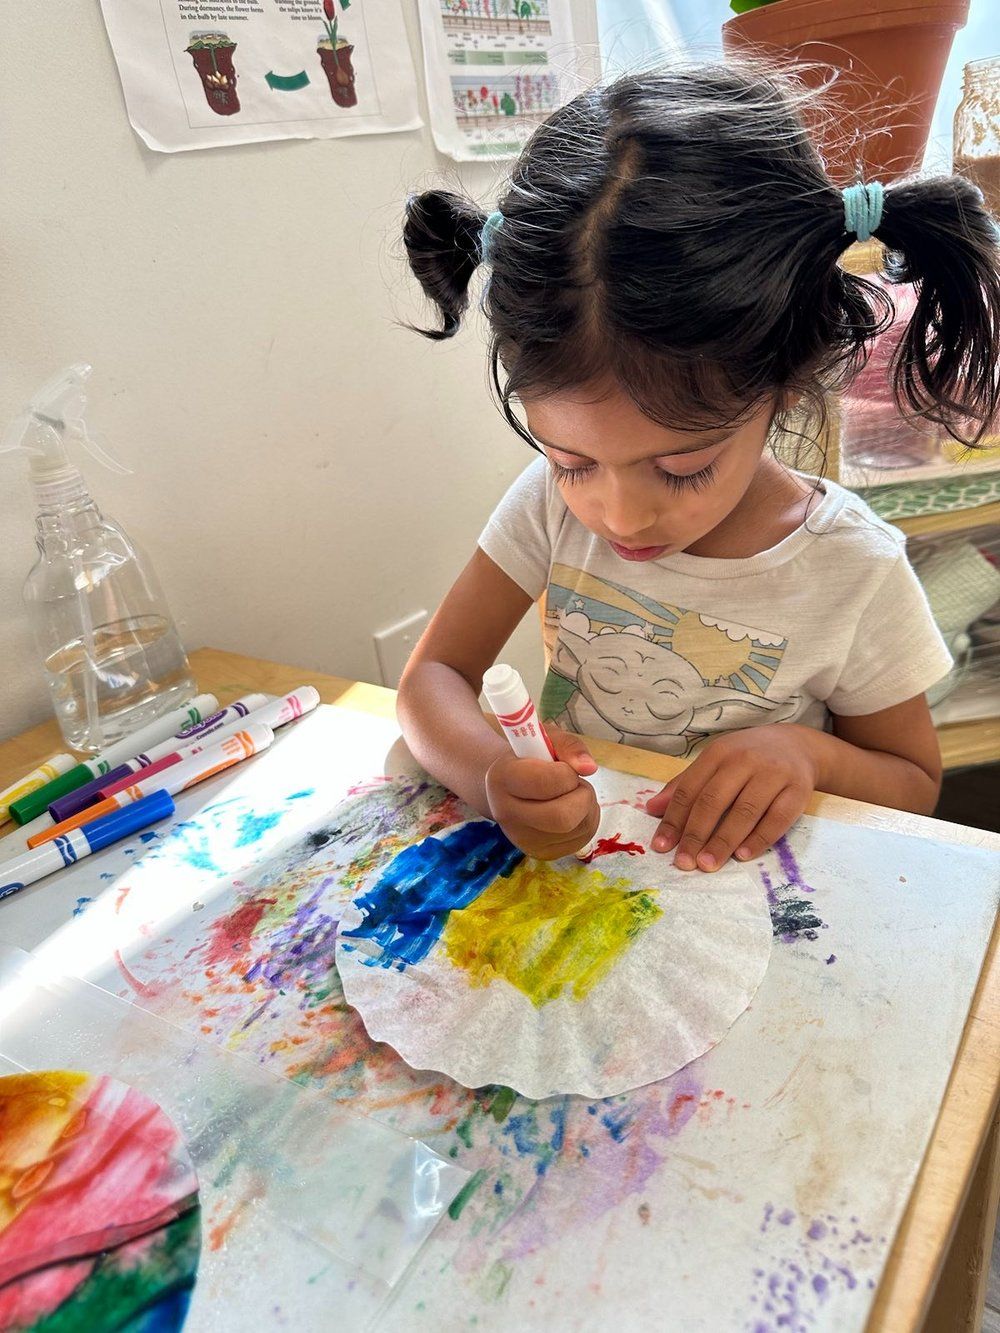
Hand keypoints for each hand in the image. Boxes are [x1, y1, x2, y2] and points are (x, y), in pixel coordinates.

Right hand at [485, 724, 598, 859]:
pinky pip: (582, 840)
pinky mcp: (541, 853)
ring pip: (577, 828)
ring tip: (571, 794)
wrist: (509, 787)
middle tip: (576, 784)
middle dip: (581, 796)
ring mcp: (523, 839)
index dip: (566, 773)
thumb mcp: (546, 739)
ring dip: (587, 806)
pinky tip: (573, 810)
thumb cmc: (531, 758)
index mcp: (501, 778)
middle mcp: (506, 814)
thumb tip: (589, 768)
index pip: (544, 782)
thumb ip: (568, 745)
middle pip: (562, 818)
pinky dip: (587, 821)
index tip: (564, 767)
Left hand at [645, 725, 818, 871]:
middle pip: (714, 801)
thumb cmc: (748, 757)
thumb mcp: (716, 761)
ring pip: (745, 811)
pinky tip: (742, 856)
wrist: (798, 745)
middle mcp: (745, 760)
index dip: (674, 819)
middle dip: (696, 834)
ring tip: (707, 864)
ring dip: (723, 841)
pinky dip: (759, 839)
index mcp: (719, 753)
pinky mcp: (798, 791)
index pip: (690, 789)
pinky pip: (777, 819)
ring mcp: (774, 774)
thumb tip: (652, 808)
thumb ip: (686, 784)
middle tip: (684, 862)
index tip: (661, 846)